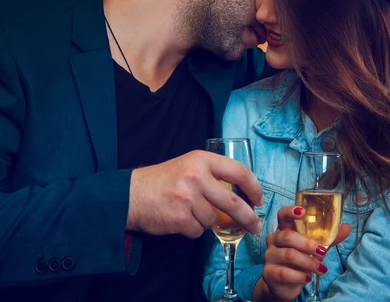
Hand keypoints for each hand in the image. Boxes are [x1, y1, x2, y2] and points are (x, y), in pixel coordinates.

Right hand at [126, 150, 263, 237]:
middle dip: (249, 218)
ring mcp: (188, 198)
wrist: (129, 195)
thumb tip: (243, 194)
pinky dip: (191, 229)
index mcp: (201, 159)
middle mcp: (196, 176)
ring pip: (214, 219)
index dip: (255, 188)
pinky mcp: (180, 218)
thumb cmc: (162, 181)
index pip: (239, 172)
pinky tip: (179, 219)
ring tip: (189, 211)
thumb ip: (212, 174)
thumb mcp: (188, 165)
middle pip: (234, 203)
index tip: (260, 199)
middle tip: (256, 227)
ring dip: (206, 221)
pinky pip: (198, 231)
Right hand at [254, 206, 351, 301]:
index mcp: (284, 229)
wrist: (284, 285)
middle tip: (323, 251)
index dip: (290, 212)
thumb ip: (328, 238)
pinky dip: (299, 276)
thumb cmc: (299, 261)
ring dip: (308, 262)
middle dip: (307, 244)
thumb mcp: (314, 248)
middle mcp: (274, 240)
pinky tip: (308, 278)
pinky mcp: (269, 273)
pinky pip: (284, 272)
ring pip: (288, 254)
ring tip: (321, 269)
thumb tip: (346, 227)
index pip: (282, 215)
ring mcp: (270, 256)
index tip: (303, 212)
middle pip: (287, 236)